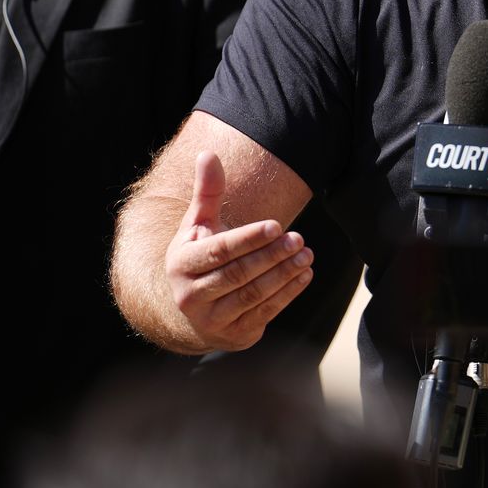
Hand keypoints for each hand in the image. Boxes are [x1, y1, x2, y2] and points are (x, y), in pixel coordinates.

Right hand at [163, 151, 314, 350]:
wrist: (193, 310)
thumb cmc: (201, 255)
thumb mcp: (198, 225)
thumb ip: (207, 192)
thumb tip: (208, 153)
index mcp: (181, 264)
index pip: (218, 251)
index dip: (248, 239)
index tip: (276, 225)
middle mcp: (190, 296)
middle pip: (238, 274)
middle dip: (271, 256)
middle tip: (299, 237)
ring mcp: (212, 320)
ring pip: (253, 295)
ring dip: (284, 274)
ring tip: (307, 253)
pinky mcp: (234, 335)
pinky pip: (264, 313)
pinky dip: (288, 294)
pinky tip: (305, 274)